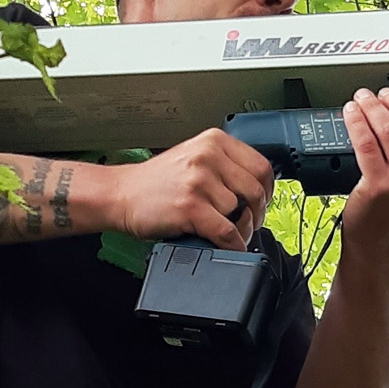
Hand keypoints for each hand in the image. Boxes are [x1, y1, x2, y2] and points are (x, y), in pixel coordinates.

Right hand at [107, 129, 274, 250]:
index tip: (263, 202)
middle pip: (256, 190)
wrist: (120, 194)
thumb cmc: (156, 181)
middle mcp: (208, 157)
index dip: (268, 190)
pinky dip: (233, 245)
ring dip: (240, 229)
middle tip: (248, 223)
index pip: (261, 165)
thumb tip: (258, 190)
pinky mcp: (190, 207)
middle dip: (257, 213)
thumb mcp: (193, 157)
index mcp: (214, 141)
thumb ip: (224, 166)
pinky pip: (226, 232)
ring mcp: (199, 181)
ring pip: (240, 212)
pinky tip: (228, 246)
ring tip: (227, 232)